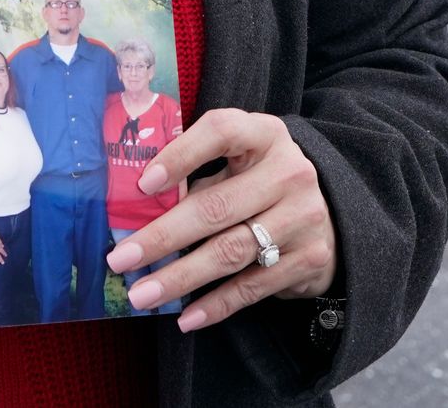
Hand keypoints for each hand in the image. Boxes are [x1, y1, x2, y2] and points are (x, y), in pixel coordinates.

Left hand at [104, 109, 336, 332]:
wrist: (327, 213)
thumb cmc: (259, 179)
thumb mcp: (238, 160)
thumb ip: (198, 173)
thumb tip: (137, 205)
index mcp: (264, 134)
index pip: (221, 131)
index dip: (181, 154)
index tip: (143, 184)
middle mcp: (289, 172)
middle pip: (217, 207)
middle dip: (162, 237)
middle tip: (121, 258)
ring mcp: (303, 217)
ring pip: (231, 251)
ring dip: (181, 277)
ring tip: (142, 294)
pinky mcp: (309, 258)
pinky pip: (253, 286)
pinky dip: (216, 304)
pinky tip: (185, 316)